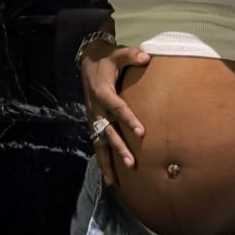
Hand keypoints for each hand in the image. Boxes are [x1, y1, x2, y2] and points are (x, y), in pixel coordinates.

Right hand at [80, 42, 150, 185]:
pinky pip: (96, 143)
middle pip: (108, 132)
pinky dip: (101, 160)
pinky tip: (107, 176)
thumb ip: (132, 55)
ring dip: (107, 162)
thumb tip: (147, 57)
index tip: (142, 133)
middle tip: (131, 163)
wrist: (88, 60)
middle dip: (119, 149)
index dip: (130, 120)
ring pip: (99, 143)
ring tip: (114, 181)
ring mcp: (93, 117)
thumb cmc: (107, 58)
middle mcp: (96, 108)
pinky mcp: (93, 122)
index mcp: (103, 93)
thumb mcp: (118, 53)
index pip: (118, 109)